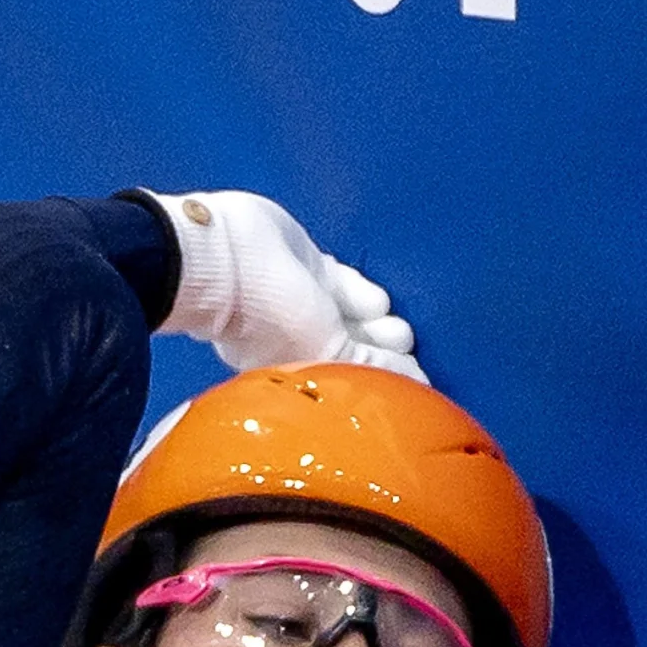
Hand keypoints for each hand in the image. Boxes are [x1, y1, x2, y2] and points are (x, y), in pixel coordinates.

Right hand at [138, 189, 424, 378]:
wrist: (228, 262)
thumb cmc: (270, 322)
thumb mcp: (325, 356)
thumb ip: (371, 369)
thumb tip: (417, 385)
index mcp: (300, 373)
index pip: (351, 380)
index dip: (385, 379)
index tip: (414, 379)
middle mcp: (304, 341)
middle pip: (356, 346)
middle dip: (384, 347)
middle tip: (400, 342)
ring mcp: (308, 302)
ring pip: (355, 315)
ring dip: (379, 321)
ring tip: (395, 327)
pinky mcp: (310, 266)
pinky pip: (346, 282)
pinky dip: (363, 292)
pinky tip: (376, 300)